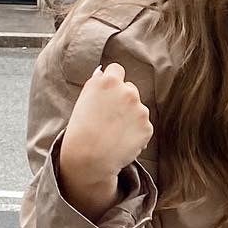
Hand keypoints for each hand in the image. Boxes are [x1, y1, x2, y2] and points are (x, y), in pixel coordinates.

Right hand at [58, 62, 153, 220]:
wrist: (88, 158)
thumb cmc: (80, 131)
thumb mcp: (83, 101)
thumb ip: (97, 86)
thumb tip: (104, 73)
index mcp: (108, 82)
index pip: (117, 69)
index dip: (114, 80)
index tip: (110, 90)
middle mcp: (126, 91)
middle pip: (130, 88)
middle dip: (123, 100)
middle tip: (110, 117)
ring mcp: (139, 109)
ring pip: (138, 108)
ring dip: (131, 117)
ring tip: (114, 133)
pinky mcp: (147, 126)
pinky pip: (143, 127)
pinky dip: (136, 134)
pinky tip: (122, 142)